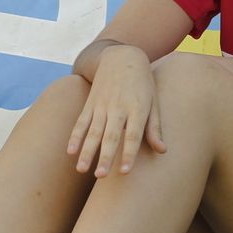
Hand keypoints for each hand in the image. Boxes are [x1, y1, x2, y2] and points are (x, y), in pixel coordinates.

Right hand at [68, 45, 165, 176]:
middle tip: (101, 176)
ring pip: (93, 131)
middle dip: (105, 156)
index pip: (133, 135)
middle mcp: (118, 107)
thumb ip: (154, 127)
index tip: (125, 172)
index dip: (129, 153)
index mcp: (137, 108)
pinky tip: (70, 152)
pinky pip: (81, 122)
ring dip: (87, 151)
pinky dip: (75, 136)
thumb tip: (162, 151)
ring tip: (82, 170)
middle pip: (111, 135)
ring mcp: (102, 105)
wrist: (122, 56)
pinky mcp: (90, 103)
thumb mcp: (153, 101)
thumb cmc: (142, 83)